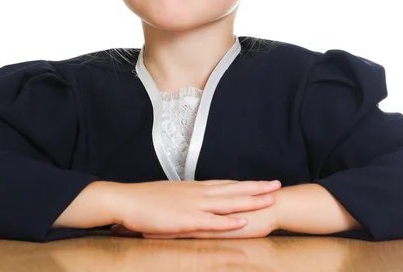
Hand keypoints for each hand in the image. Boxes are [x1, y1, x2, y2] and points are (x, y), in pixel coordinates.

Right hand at [112, 179, 281, 235]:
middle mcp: (198, 193)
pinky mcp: (186, 220)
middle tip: (276, 184)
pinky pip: (212, 221)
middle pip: (233, 189)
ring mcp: (194, 205)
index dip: (245, 184)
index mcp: (194, 187)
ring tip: (270, 198)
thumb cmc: (144, 200)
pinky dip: (229, 221)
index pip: (225, 184)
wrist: (126, 200)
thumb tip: (194, 201)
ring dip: (251, 201)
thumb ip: (185, 198)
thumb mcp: (170, 196)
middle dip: (256, 187)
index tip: (261, 181)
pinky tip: (244, 221)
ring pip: (228, 202)